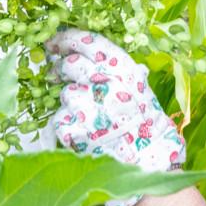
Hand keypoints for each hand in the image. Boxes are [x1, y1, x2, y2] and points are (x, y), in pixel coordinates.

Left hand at [46, 28, 184, 205]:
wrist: (148, 166)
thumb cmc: (148, 129)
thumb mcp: (142, 90)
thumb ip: (120, 73)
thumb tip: (96, 55)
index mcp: (123, 70)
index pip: (89, 42)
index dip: (68, 38)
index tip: (56, 41)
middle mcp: (105, 83)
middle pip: (71, 65)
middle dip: (63, 70)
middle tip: (61, 75)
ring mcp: (87, 106)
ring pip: (65, 95)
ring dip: (72, 104)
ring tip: (91, 118)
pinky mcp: (73, 129)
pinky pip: (60, 120)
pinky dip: (67, 127)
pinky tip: (86, 134)